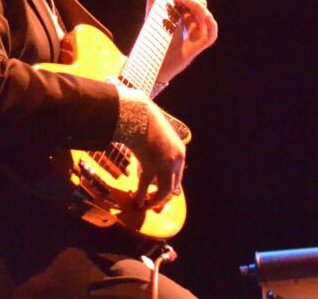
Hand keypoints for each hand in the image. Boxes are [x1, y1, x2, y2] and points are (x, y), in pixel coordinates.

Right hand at [118, 87, 185, 209]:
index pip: (177, 175)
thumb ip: (159, 149)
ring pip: (164, 191)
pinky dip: (142, 195)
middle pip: (173, 186)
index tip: (158, 194)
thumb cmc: (146, 121)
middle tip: (153, 204)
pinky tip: (137, 201)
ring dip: (154, 201)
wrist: (140, 112)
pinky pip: (146, 186)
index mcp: (180, 152)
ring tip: (145, 205)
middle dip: (162, 197)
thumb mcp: (159, 137)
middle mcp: (176, 159)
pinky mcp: (152, 165)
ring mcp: (165, 163)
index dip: (168, 187)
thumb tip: (150, 159)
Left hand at [146, 0, 217, 83]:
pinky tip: (205, 16)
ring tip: (184, 0)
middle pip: (201, 4)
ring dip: (198, 5)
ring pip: (206, 15)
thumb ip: (153, 1)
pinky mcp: (200, 44)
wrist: (152, 62)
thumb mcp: (152, 18)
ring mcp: (197, 33)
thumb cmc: (154, 41)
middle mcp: (193, 22)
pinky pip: (212, 33)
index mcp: (183, 14)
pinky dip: (212, 24)